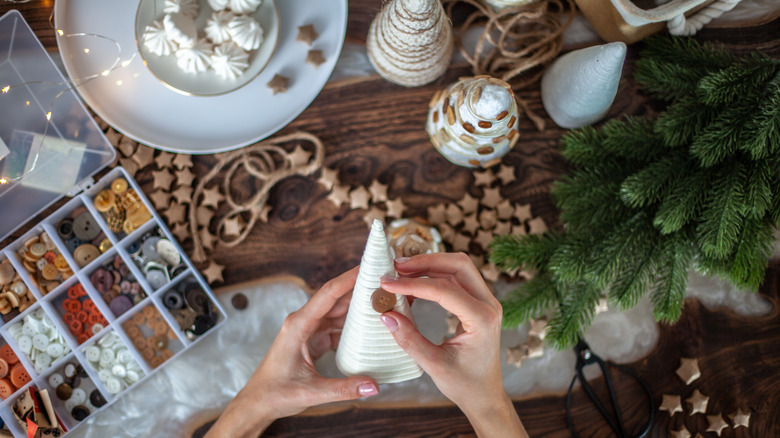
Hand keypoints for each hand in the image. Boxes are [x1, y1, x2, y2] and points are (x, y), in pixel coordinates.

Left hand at [207, 267, 378, 437]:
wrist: (257, 403)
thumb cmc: (275, 394)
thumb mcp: (310, 392)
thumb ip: (343, 389)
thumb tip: (374, 385)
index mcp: (298, 326)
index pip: (328, 294)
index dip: (348, 278)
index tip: (368, 265)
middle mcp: (302, 322)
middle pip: (335, 298)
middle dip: (359, 287)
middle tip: (384, 279)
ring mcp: (308, 329)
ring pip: (337, 311)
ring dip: (358, 305)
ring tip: (383, 299)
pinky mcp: (312, 339)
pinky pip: (336, 326)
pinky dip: (353, 324)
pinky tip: (370, 325)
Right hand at [379, 253, 526, 437]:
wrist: (485, 395)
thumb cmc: (464, 384)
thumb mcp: (434, 365)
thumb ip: (410, 340)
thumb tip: (386, 315)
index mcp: (482, 319)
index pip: (444, 289)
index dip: (413, 284)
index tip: (386, 283)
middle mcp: (489, 304)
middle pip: (458, 264)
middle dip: (426, 260)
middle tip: (396, 266)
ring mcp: (486, 301)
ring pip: (458, 267)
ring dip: (430, 264)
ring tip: (400, 271)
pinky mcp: (478, 302)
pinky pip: (457, 278)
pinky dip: (435, 275)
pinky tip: (413, 284)